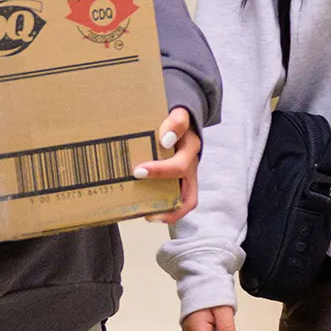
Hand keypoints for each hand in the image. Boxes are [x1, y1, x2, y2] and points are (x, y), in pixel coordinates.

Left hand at [136, 107, 200, 223]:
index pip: (179, 166)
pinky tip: (148, 209)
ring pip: (185, 202)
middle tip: (145, 211)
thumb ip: (176, 122)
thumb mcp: (179, 115)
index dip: (160, 172)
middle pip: (188, 195)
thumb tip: (166, 139)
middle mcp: (191, 167)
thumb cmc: (177, 120)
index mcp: (190, 149)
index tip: (139, 171)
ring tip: (148, 215)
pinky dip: (166, 208)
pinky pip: (178, 200)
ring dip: (169, 212)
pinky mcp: (181, 181)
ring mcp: (187, 176)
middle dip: (167, 204)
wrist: (182, 120)